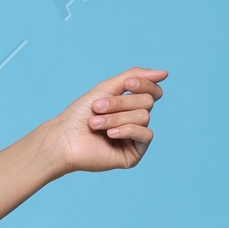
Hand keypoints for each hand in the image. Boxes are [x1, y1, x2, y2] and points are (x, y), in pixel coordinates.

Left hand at [42, 68, 166, 174]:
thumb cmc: (80, 113)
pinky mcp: (134, 154)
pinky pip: (146, 135)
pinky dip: (127, 130)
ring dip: (116, 117)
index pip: (152, 91)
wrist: (63, 139)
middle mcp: (135, 121)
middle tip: (97, 108)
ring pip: (144, 117)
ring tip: (95, 123)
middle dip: (120, 103)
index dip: (144, 84)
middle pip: (147, 102)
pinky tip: (110, 135)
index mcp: (131, 105)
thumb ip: (134, 76)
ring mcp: (135, 138)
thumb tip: (165, 73)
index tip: (127, 84)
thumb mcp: (108, 88)